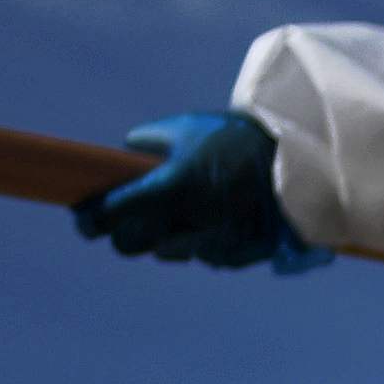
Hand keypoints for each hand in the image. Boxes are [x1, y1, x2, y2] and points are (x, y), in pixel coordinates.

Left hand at [74, 112, 334, 273]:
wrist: (300, 162)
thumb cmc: (235, 138)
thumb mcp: (186, 128)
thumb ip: (147, 145)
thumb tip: (121, 159)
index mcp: (172, 184)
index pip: (112, 214)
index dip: (90, 219)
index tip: (83, 218)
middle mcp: (188, 219)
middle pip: (130, 245)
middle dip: (122, 233)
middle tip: (122, 220)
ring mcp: (211, 241)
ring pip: (166, 251)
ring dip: (164, 235)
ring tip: (184, 209)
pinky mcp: (233, 256)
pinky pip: (202, 254)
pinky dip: (200, 240)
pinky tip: (216, 218)